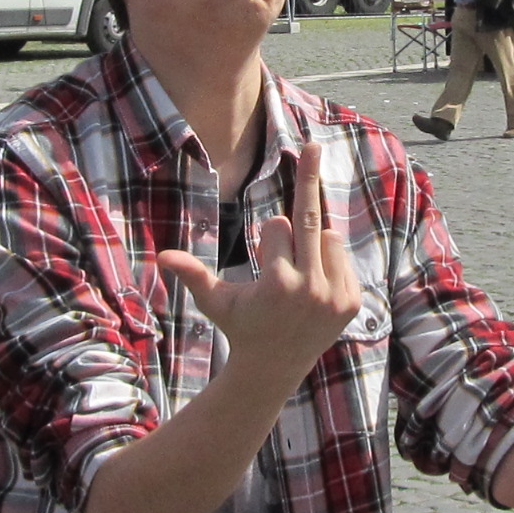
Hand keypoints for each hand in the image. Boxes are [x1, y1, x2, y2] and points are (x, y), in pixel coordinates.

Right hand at [157, 149, 362, 389]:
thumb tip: (161, 257)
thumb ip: (192, 276)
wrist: (274, 368)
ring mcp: (335, 295)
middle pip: (309, 218)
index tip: (263, 269)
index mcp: (278, 283)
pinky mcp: (352, 301)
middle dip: (307, 177)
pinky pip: (342, 256)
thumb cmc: (240, 327)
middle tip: (311, 144)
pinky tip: (315, 286)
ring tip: (299, 276)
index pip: (277, 226)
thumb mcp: (213, 301)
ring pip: (327, 236)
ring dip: (313, 244)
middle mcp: (311, 288)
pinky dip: (328, 260)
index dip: (267, 240)